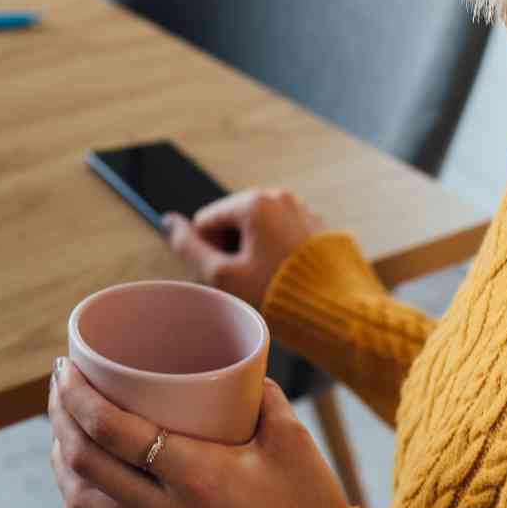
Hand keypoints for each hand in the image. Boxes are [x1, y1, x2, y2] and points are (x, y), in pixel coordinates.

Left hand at [47, 358, 349, 507]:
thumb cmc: (309, 506)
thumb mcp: (291, 439)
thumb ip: (261, 394)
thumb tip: (236, 366)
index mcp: (195, 476)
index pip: (110, 429)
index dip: (76, 394)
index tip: (65, 366)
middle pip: (84, 462)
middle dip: (60, 417)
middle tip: (60, 386)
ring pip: (80, 504)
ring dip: (61, 463)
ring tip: (63, 432)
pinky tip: (75, 488)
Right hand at [164, 187, 323, 309]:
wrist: (337, 310)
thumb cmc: (279, 295)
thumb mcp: (223, 276)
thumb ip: (189, 247)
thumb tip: (169, 222)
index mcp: (254, 202)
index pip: (207, 220)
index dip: (209, 252)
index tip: (229, 275)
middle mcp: (280, 197)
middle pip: (233, 222)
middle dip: (233, 250)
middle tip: (247, 282)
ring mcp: (302, 210)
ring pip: (259, 229)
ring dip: (254, 252)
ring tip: (268, 281)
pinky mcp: (317, 226)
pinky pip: (283, 235)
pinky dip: (277, 253)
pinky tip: (285, 277)